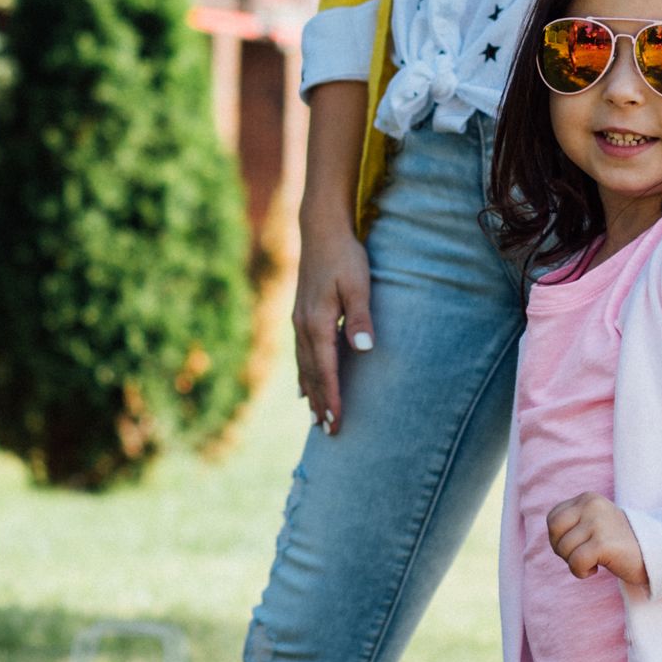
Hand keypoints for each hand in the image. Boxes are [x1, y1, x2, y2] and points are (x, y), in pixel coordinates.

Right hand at [291, 215, 373, 433]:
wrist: (321, 230)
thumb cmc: (345, 256)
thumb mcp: (359, 284)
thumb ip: (360, 317)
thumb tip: (363, 349)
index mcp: (317, 323)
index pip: (325, 371)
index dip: (332, 398)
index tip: (337, 423)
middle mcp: (303, 327)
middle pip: (311, 374)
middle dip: (320, 404)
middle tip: (329, 432)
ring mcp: (299, 321)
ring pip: (303, 366)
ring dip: (311, 393)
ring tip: (316, 418)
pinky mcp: (300, 315)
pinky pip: (300, 354)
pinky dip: (303, 375)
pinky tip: (303, 388)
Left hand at [546, 493, 647, 593]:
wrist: (656, 552)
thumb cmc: (621, 542)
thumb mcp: (595, 522)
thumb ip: (574, 522)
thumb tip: (551, 536)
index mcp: (588, 499)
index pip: (553, 518)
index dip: (559, 538)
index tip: (579, 545)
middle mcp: (592, 506)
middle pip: (554, 532)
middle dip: (562, 549)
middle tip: (582, 555)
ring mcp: (598, 523)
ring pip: (564, 549)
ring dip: (575, 563)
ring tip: (594, 562)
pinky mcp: (603, 543)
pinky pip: (575, 563)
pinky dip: (581, 572)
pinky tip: (596, 569)